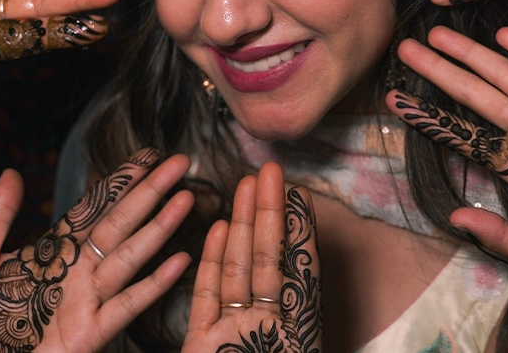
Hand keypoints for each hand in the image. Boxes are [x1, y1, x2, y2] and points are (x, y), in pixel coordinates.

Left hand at [0, 150, 193, 352]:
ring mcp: (86, 300)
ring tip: (185, 199)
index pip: (97, 206)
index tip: (147, 156)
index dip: (122, 180)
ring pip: (131, 255)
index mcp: (55, 251)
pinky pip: (128, 305)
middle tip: (179, 162)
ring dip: (159, 227)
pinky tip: (179, 261)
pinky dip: (155, 284)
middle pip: (122, 222)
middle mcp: (78, 271)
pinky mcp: (89, 332)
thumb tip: (11, 173)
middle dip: (151, 192)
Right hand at [183, 163, 320, 352]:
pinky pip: (208, 296)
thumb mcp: (298, 343)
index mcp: (295, 329)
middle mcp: (264, 325)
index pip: (298, 269)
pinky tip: (219, 228)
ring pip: (237, 270)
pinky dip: (211, 261)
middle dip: (268, 214)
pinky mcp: (200, 342)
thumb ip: (300, 297)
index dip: (298, 229)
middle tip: (270, 172)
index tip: (299, 192)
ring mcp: (231, 330)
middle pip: (266, 260)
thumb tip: (307, 253)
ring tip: (247, 185)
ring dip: (241, 226)